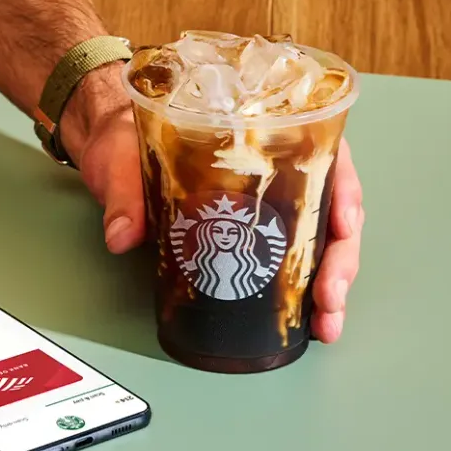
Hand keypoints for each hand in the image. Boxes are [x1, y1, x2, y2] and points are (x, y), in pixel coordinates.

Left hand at [65, 68, 363, 344]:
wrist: (107, 147)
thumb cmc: (124, 136)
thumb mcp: (121, 157)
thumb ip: (124, 192)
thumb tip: (123, 235)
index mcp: (260, 128)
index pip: (325, 150)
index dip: (343, 188)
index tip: (342, 225)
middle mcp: (276, 164)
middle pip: (330, 205)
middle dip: (340, 255)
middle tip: (329, 297)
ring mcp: (266, 200)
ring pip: (319, 236)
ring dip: (330, 280)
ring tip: (327, 322)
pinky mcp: (248, 230)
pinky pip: (290, 254)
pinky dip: (304, 286)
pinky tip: (311, 318)